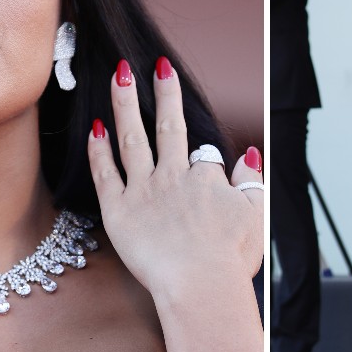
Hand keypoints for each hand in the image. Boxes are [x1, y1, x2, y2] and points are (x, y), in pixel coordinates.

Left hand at [87, 57, 262, 300]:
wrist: (201, 285)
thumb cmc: (230, 259)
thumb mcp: (255, 215)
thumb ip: (252, 181)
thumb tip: (249, 155)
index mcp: (206, 179)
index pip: (204, 156)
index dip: (205, 158)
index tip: (205, 164)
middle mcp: (173, 176)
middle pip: (168, 126)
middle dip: (163, 93)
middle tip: (156, 65)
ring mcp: (143, 191)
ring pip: (132, 138)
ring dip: (126, 104)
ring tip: (120, 75)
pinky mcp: (119, 211)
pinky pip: (106, 174)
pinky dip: (99, 150)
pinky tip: (95, 127)